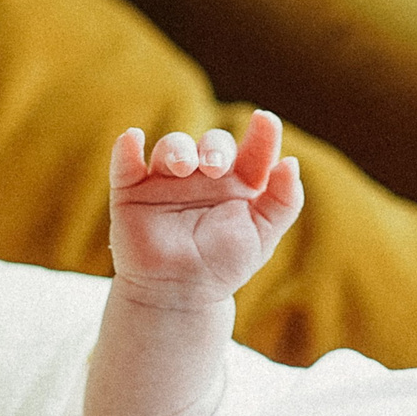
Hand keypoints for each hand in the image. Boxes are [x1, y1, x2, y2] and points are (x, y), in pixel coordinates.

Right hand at [108, 111, 302, 309]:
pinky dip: (126, 148)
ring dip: (177, 148)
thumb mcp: (263, 235)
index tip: (265, 121)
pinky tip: (133, 139)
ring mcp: (167, 180)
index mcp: (239, 182)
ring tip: (183, 167)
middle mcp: (204, 176)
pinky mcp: (132, 191)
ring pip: (172, 147)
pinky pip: (126, 163)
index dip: (262, 133)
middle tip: (216, 166)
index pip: (253, 149)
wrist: (178, 295)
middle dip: (214, 146)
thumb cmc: (224, 265)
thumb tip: (290, 162)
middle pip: (211, 142)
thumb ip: (284, 201)